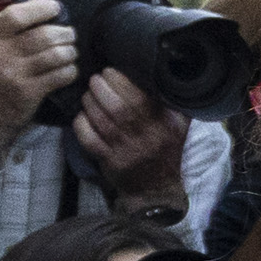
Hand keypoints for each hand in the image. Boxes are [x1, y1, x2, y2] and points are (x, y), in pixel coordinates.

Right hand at [0, 0, 81, 159]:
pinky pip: (60, 75)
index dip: (42, 8)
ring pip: (56, 54)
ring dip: (70, 52)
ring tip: (70, 53)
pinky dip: (70, 71)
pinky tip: (68, 71)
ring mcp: (13, 74)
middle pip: (44, 34)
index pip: (18, 13)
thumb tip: (34, 3)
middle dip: (65, 33)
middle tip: (70, 35)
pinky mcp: (27, 93)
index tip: (55, 9)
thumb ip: (3, 27)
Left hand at [72, 65, 185, 201]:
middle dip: (102, 89)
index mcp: (166, 125)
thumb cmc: (166, 150)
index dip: (120, 81)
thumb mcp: (180, 125)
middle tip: (94, 79)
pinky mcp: (111, 163)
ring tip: (87, 94)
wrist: (156, 189)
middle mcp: (148, 138)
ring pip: (103, 122)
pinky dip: (82, 125)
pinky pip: (91, 141)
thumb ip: (175, 101)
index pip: (141, 98)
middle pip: (120, 109)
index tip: (110, 71)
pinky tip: (81, 115)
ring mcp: (128, 152)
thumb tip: (165, 71)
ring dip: (90, 103)